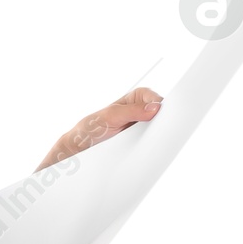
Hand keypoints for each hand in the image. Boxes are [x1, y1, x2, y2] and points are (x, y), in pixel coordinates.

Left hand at [36, 86, 162, 168]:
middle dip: (162, 120)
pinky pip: (152, 140)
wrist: (81, 146)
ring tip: (151, 138)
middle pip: (160, 113)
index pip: (154, 98)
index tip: (160, 114)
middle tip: (159, 129)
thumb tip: (154, 108)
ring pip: (158, 127)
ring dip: (157, 133)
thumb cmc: (91, 126)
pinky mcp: (140, 138)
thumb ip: (131, 111)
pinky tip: (150, 145)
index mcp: (135, 97)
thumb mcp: (110, 116)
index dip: (160, 105)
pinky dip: (152, 142)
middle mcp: (141, 110)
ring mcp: (142, 125)